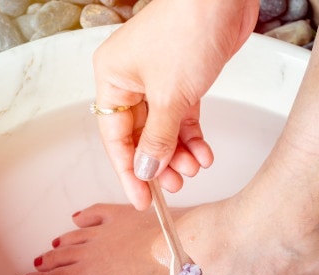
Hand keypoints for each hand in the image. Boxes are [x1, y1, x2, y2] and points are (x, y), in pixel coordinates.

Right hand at [92, 0, 258, 208]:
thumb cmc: (188, 30)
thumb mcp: (169, 95)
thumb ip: (158, 138)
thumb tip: (145, 170)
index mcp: (113, 79)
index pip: (115, 137)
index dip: (128, 171)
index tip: (141, 199)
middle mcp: (132, 81)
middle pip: (140, 136)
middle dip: (159, 163)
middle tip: (173, 185)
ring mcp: (159, 81)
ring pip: (164, 131)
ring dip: (179, 154)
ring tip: (195, 168)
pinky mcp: (185, 81)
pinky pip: (184, 119)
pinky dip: (193, 138)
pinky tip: (204, 154)